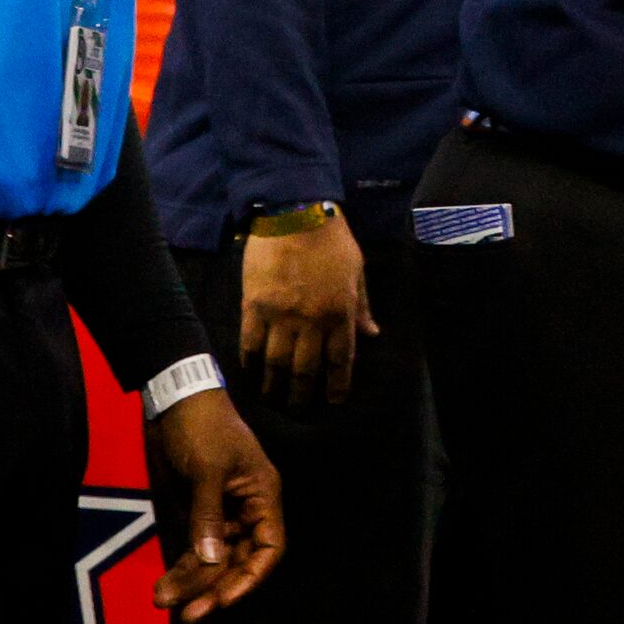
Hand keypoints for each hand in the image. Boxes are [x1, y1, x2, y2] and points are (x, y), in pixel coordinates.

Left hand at [149, 389, 284, 622]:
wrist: (176, 402)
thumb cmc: (203, 429)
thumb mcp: (207, 469)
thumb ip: (208, 516)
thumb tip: (210, 561)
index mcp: (262, 496)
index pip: (270, 547)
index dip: (251, 577)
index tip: (224, 599)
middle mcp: (246, 510)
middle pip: (239, 560)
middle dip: (214, 588)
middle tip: (188, 615)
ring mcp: (221, 513)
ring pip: (213, 560)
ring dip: (192, 582)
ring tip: (163, 601)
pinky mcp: (198, 514)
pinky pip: (194, 549)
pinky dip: (180, 568)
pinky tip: (163, 585)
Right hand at [239, 210, 375, 404]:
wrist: (296, 214)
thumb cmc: (332, 240)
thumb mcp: (357, 270)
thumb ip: (362, 306)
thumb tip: (373, 334)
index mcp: (341, 312)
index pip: (341, 359)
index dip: (338, 383)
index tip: (334, 401)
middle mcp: (312, 321)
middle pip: (306, 369)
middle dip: (303, 394)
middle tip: (299, 409)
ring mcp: (281, 316)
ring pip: (277, 363)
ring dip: (274, 386)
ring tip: (272, 399)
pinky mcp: (254, 306)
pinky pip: (250, 343)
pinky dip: (250, 363)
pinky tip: (250, 374)